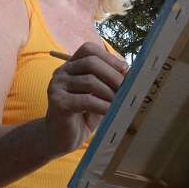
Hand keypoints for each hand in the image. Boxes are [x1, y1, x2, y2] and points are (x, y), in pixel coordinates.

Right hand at [44, 41, 128, 155]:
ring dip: (110, 92)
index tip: (125, 70)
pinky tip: (111, 112)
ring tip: (120, 103)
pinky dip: (103, 106)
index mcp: (71, 66)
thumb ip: (110, 83)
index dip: (109, 57)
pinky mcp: (58, 102)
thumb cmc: (84, 115)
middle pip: (91, 62)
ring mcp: (57, 86)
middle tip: (125, 89)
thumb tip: (131, 73)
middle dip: (112, 75)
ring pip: (89, 81)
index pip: (89, 49)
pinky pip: (86, 100)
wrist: (61, 138)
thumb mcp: (100, 95)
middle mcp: (61, 72)